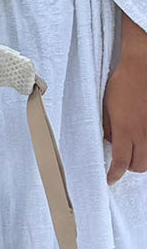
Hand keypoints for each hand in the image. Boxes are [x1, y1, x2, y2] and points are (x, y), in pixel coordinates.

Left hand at [104, 16, 146, 183]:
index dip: (115, 174)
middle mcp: (142, 134)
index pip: (121, 162)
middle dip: (129, 168)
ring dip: (141, 160)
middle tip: (121, 162)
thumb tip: (110, 142)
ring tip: (133, 152)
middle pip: (139, 165)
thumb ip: (109, 128)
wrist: (140, 68)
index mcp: (125, 130)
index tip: (110, 179)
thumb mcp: (106, 107)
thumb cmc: (122, 84)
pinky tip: (143, 143)